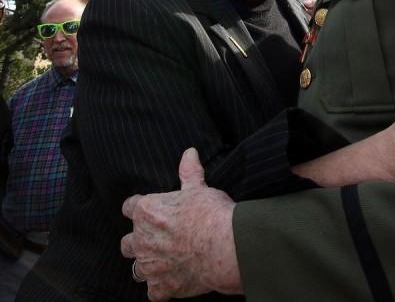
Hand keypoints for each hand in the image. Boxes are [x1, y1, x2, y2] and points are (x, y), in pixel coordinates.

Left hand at [121, 148, 240, 299]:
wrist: (222, 246)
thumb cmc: (209, 213)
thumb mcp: (198, 188)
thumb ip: (189, 172)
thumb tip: (189, 153)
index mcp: (147, 212)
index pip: (129, 207)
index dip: (137, 208)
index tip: (145, 210)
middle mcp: (142, 240)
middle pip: (127, 244)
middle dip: (138, 242)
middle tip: (157, 239)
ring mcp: (149, 266)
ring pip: (137, 269)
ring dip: (148, 266)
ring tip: (164, 262)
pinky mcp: (161, 287)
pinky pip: (153, 292)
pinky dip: (161, 288)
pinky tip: (173, 281)